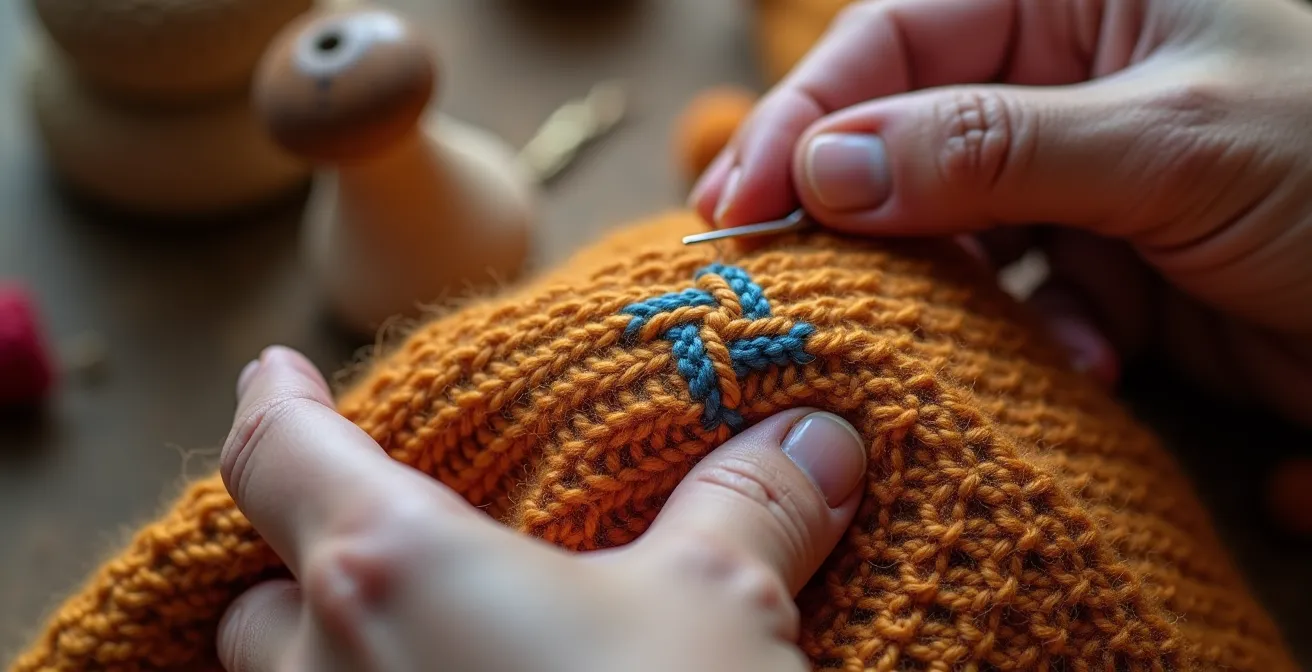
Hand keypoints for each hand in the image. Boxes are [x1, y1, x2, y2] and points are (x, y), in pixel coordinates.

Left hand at [216, 346, 867, 671]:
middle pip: (261, 605)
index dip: (275, 399)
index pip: (281, 454)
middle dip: (305, 575)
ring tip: (427, 656)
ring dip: (337, 670)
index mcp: (390, 572)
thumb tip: (813, 441)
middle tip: (374, 554)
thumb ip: (748, 509)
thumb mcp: (720, 615)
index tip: (273, 369)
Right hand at [689, 0, 1311, 425]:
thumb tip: (827, 167)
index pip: (900, 37)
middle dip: (857, 212)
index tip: (738, 201)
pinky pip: (1024, 294)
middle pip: (907, 134)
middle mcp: (1072, 73)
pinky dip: (1032, 338)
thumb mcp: (1172, 140)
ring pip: (955, 226)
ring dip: (951, 293)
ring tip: (944, 341)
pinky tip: (1081, 363)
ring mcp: (1089, 171)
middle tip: (786, 282)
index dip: (810, 116)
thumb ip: (988, 148)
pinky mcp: (1116, 259)